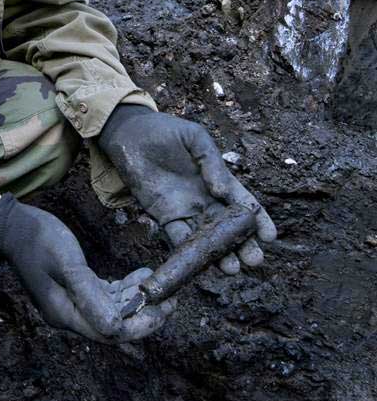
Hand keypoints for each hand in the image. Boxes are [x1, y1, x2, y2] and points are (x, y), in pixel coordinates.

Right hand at [0, 193, 175, 340]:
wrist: (13, 226)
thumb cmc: (39, 240)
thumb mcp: (68, 263)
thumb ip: (91, 294)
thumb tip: (117, 328)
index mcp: (65, 313)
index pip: (111, 332)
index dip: (141, 325)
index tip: (165, 311)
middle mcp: (68, 314)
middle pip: (114, 324)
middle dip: (144, 313)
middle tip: (171, 299)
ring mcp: (69, 302)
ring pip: (111, 309)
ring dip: (135, 299)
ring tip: (159, 284)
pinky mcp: (72, 288)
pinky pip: (104, 296)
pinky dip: (123, 288)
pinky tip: (140, 276)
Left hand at [98, 105, 276, 274]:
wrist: (130, 134)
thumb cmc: (166, 131)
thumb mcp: (195, 138)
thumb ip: (212, 162)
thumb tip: (223, 192)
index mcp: (218, 179)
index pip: (243, 203)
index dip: (258, 220)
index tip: (270, 236)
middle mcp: (205, 199)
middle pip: (229, 227)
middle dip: (243, 244)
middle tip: (254, 260)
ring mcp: (186, 209)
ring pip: (207, 238)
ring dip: (219, 254)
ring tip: (232, 268)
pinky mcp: (164, 216)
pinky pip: (179, 238)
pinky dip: (189, 251)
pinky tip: (199, 263)